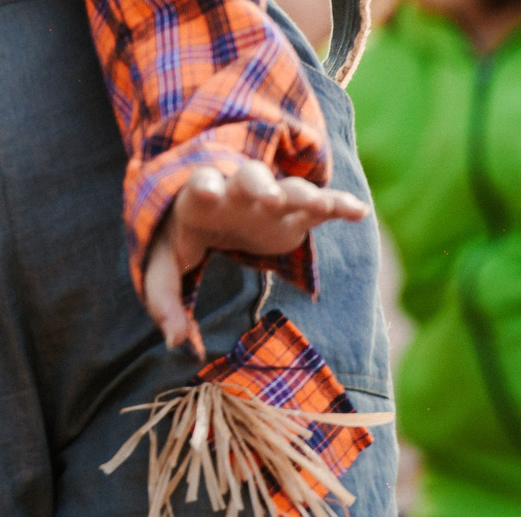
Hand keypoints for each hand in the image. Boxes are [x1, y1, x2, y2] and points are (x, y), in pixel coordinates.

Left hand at [139, 161, 368, 357]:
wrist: (209, 208)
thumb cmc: (184, 234)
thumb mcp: (163, 263)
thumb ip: (163, 298)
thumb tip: (176, 342)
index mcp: (200, 197)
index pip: (201, 185)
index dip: (206, 187)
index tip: (210, 193)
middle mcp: (238, 192)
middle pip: (250, 178)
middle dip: (260, 185)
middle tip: (269, 198)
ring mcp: (270, 200)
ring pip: (290, 189)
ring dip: (304, 195)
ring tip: (320, 204)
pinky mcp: (295, 214)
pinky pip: (321, 205)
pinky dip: (339, 205)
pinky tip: (357, 211)